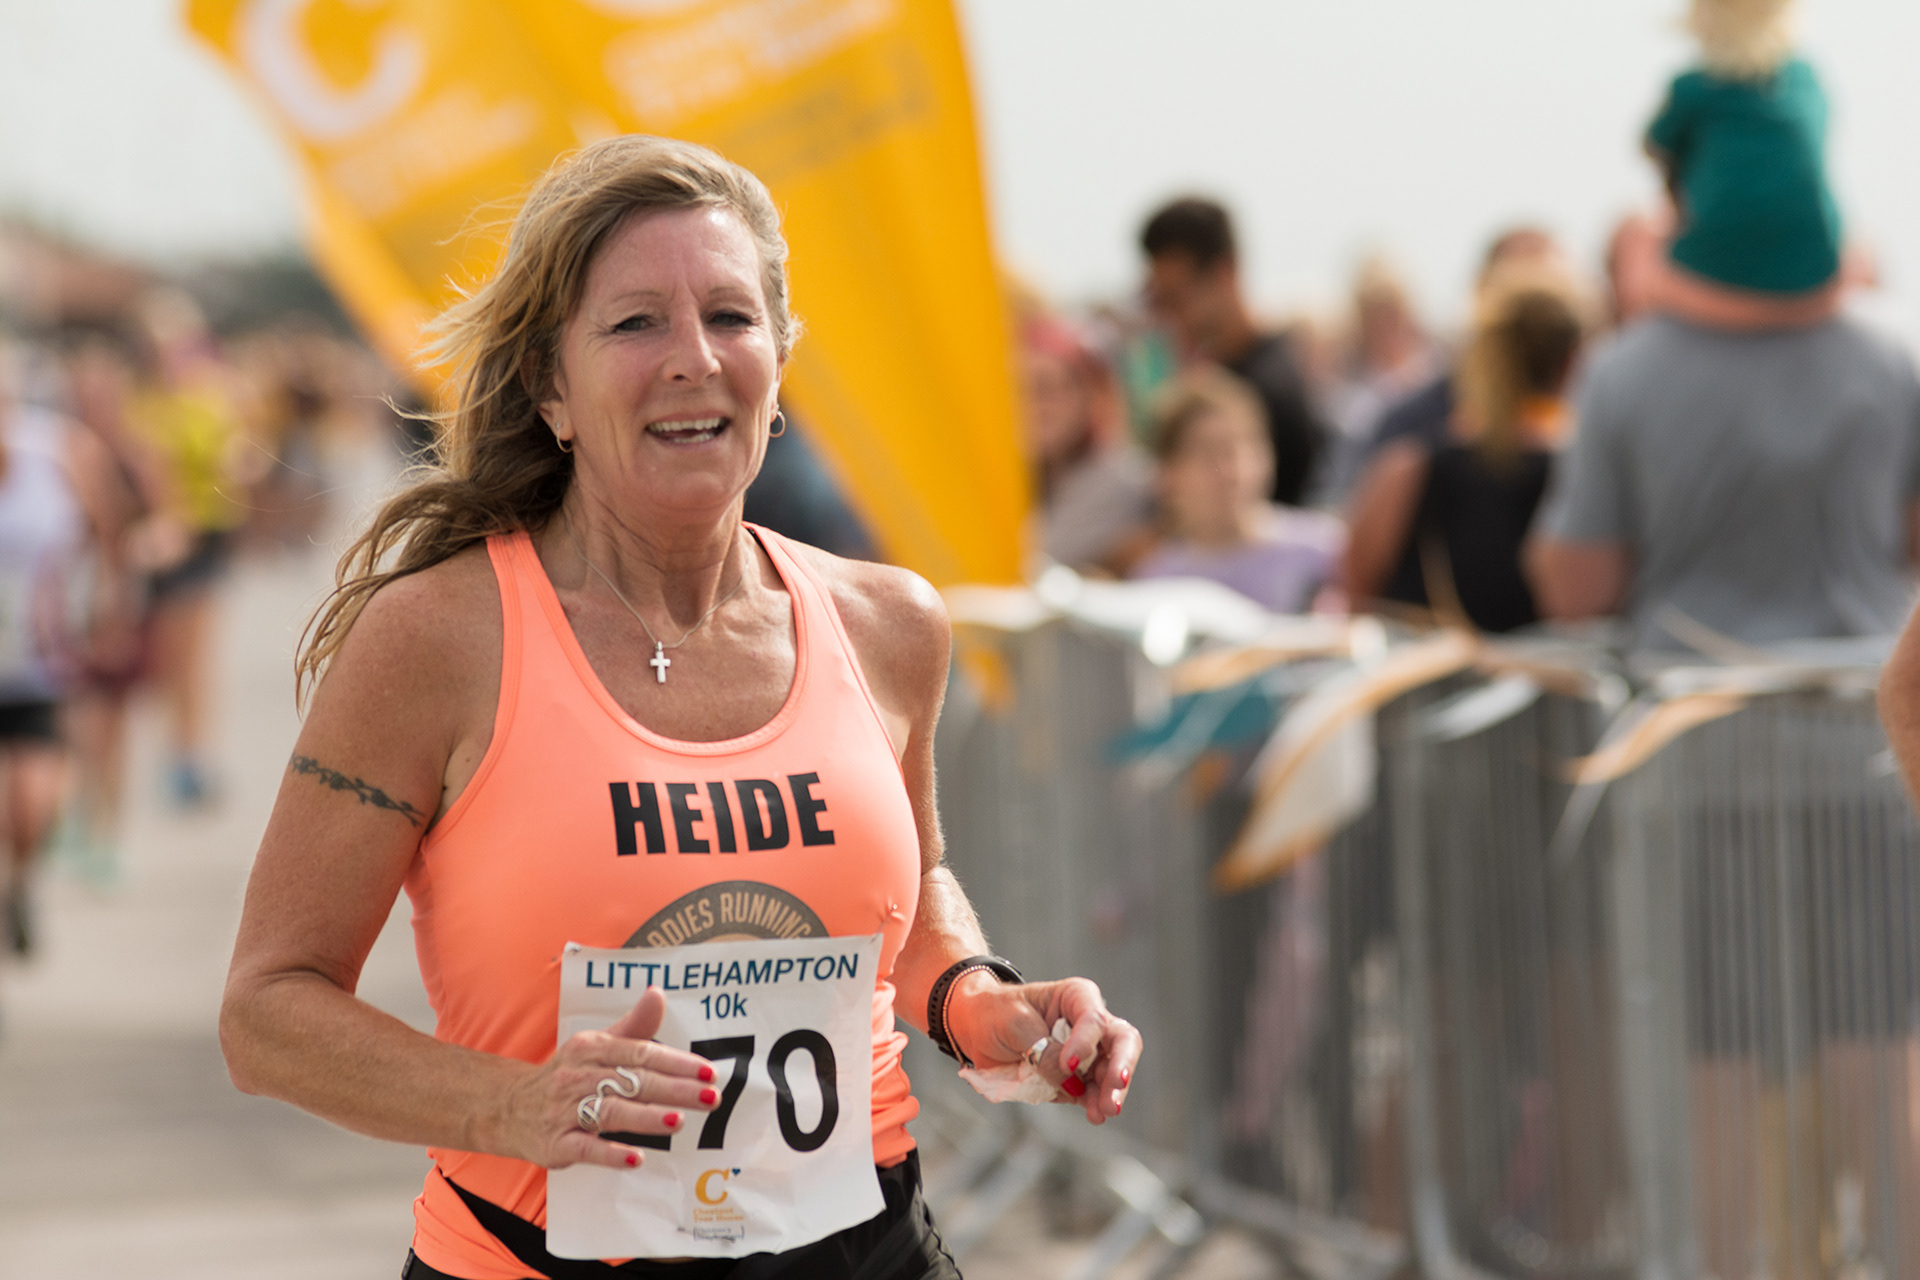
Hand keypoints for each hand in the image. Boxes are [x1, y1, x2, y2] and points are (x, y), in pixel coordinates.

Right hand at [496, 987, 717, 1169]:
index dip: (676, 1063)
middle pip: (632, 1082)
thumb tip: (658, 994)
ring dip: (646, 1117)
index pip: (640, 1052)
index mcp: (591, 1047)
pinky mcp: (556, 1144)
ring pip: (610, 1112)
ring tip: (679, 1121)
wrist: (509, 1107)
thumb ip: (634, 1027)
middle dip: (674, 1089)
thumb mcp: (596, 1046)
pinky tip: (636, 1157)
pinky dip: (610, 1153)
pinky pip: (585, 1148)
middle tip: (709, 1096)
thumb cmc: (568, 1075)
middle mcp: (578, 1076)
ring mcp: (565, 1111)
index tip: (708, 1072)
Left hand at [947, 975, 1139, 1124]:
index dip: (1085, 1043)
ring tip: (1103, 1112)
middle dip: (1120, 1069)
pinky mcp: (1074, 1079)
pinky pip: (1091, 1092)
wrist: (976, 1029)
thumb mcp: (1016, 1025)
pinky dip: (1094, 1104)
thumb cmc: (997, 1013)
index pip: (1094, 1019)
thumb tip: (1073, 1083)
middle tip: (1113, 1093)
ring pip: (1111, 1072)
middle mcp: (1088, 1025)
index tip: (1067, 1064)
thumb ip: (1045, 1052)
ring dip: (1110, 1093)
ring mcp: (1084, 1054)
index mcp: (1076, 998)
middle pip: (1121, 1044)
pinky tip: (1094, 1115)